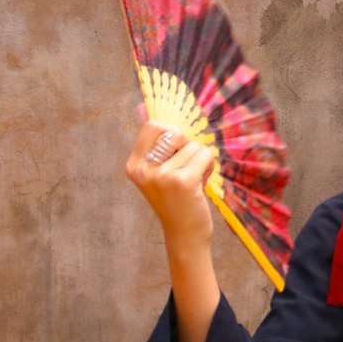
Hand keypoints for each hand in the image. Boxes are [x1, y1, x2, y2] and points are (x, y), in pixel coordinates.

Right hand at [125, 119, 214, 250]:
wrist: (184, 235)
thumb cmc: (175, 200)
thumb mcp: (158, 172)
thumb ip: (153, 143)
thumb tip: (142, 107)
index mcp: (134, 165)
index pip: (153, 125)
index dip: (172, 132)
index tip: (179, 147)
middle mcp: (144, 169)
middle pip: (175, 131)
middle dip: (188, 146)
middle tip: (186, 167)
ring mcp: (162, 175)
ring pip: (194, 145)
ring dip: (200, 160)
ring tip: (193, 180)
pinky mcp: (182, 181)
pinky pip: (204, 155)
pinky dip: (209, 166)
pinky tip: (201, 183)